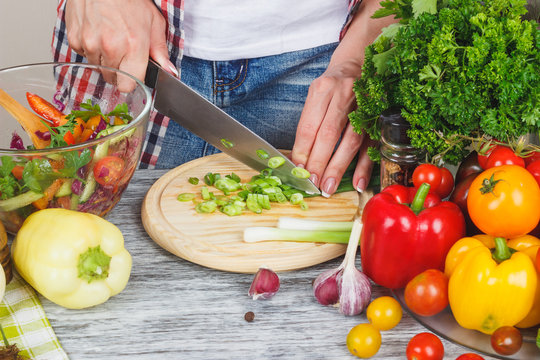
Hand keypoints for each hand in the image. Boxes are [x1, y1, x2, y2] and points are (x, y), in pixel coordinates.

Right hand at [65, 0, 176, 90]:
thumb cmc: (129, 0)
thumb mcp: (153, 22)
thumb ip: (160, 50)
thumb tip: (169, 71)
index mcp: (133, 46)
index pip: (128, 86)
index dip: (131, 83)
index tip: (134, 76)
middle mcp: (110, 47)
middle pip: (113, 79)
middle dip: (119, 71)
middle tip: (123, 52)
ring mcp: (90, 44)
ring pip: (98, 68)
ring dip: (104, 59)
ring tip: (110, 39)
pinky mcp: (74, 39)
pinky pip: (84, 55)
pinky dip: (91, 49)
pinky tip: (98, 33)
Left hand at [291, 60, 373, 196]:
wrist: (361, 63)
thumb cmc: (333, 85)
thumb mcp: (316, 95)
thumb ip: (309, 123)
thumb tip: (298, 159)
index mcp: (323, 89)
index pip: (309, 126)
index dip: (303, 151)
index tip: (298, 171)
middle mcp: (344, 95)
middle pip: (329, 134)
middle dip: (319, 163)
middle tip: (313, 184)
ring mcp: (365, 105)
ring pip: (350, 141)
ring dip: (339, 167)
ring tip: (329, 187)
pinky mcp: (379, 117)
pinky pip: (372, 145)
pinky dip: (365, 166)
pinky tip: (359, 183)